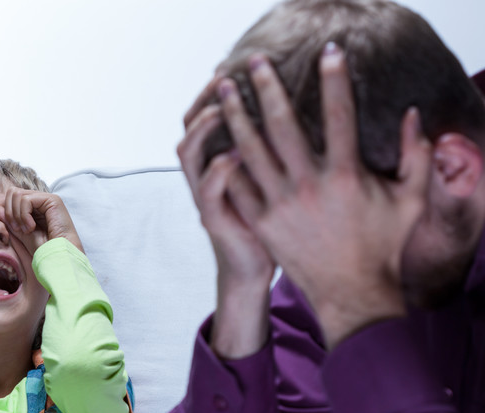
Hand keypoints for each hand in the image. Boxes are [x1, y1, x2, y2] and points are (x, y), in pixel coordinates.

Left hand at [0, 188, 83, 254]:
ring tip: (27, 229)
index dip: (8, 211)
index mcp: (34, 206)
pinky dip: (24, 215)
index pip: (11, 196)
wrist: (57, 255)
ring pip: (17, 194)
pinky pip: (26, 200)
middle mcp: (40, 200)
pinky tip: (32, 227)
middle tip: (19, 228)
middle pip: (13, 192)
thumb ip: (10, 220)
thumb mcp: (21, 233)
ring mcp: (46, 198)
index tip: (16, 229)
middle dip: (11, 211)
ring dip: (18, 215)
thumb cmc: (43, 247)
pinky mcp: (52, 200)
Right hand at [178, 76, 273, 358]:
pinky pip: (208, 190)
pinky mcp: (214, 219)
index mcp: (216, 164)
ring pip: (189, 153)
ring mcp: (205, 197)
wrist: (253, 270)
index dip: (211, 94)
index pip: (202, 119)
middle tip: (224, 81)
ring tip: (221, 110)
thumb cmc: (268, 225)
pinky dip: (218, 170)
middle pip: (189, 128)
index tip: (232, 69)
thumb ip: (270, 151)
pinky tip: (234, 154)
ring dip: (203, 129)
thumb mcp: (267, 182)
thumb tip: (295, 111)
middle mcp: (204, 176)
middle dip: (204, 101)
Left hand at [219, 45, 431, 347]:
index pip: (339, 115)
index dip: (335, 81)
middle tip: (256, 64)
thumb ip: (415, 156)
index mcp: (347, 176)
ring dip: (236, 117)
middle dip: (268, 90)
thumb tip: (414, 116)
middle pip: (282, 126)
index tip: (328, 54)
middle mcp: (308, 187)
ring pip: (251, 151)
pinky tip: (216, 139)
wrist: (351, 293)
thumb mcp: (410, 200)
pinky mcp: (261, 222)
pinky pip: (237, 184)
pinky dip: (226, 160)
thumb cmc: (383, 245)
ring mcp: (280, 205)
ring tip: (224, 93)